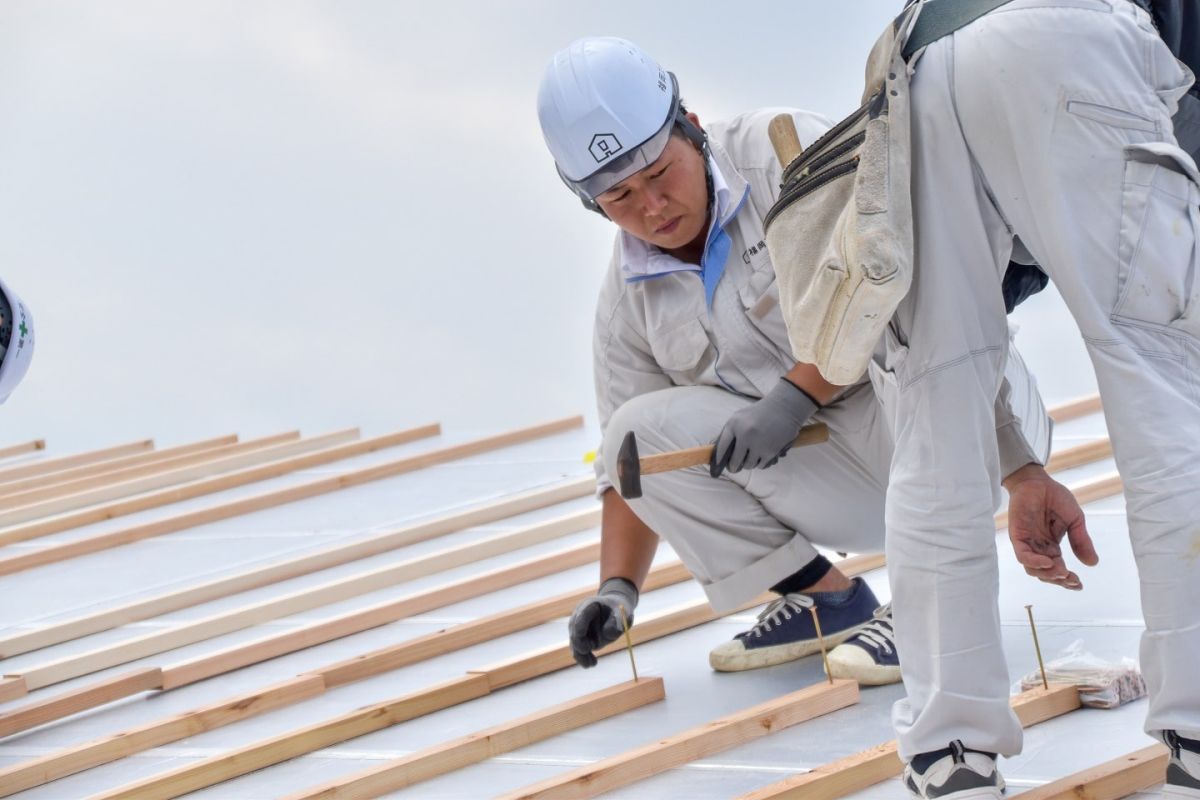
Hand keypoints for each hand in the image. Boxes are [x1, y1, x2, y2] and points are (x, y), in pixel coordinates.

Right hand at [568, 577, 637, 667]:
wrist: (615, 609)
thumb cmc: (619, 609)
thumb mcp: (622, 612)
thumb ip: (616, 621)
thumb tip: (607, 634)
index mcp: (589, 605)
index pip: (581, 615)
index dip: (580, 626)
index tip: (581, 636)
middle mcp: (579, 616)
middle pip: (575, 631)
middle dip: (579, 644)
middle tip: (587, 652)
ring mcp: (578, 628)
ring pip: (575, 643)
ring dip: (581, 655)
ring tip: (591, 664)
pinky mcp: (581, 638)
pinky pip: (579, 650)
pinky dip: (584, 658)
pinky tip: (592, 663)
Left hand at [710, 378, 818, 476]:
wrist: (783, 408)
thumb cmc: (759, 413)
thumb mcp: (740, 417)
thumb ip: (729, 432)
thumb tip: (716, 450)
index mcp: (734, 424)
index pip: (721, 447)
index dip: (718, 459)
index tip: (718, 466)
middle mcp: (744, 434)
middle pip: (734, 461)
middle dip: (733, 467)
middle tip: (734, 469)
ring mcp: (757, 443)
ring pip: (747, 465)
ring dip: (748, 464)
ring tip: (750, 458)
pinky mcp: (770, 451)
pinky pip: (760, 465)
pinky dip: (759, 463)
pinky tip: (761, 456)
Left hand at [1004, 464, 1098, 589]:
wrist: (1038, 481)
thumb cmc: (1054, 498)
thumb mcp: (1074, 520)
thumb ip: (1081, 540)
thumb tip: (1093, 563)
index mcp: (1051, 547)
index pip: (1058, 569)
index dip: (1067, 580)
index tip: (1079, 585)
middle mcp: (1038, 548)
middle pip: (1045, 573)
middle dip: (1059, 580)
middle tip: (1072, 580)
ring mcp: (1027, 543)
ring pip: (1032, 568)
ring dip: (1047, 574)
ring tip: (1061, 573)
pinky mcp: (1017, 536)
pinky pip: (1022, 555)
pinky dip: (1034, 562)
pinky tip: (1047, 563)